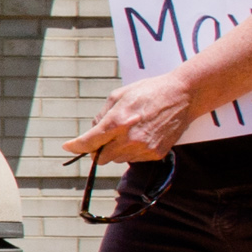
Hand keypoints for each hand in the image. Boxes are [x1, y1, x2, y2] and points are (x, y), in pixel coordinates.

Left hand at [64, 71, 197, 164]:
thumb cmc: (148, 92)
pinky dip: (131, 150)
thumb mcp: (118, 96)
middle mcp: (129, 139)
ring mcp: (144, 148)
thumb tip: (92, 132)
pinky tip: (140, 135)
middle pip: (100, 158)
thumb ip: (101, 116)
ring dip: (115, 150)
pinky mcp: (156, 154)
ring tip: (127, 131)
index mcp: (117, 122)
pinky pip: (134, 159)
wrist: (183, 95)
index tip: (68, 147)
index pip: (89, 143)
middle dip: (96, 150)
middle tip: (100, 139)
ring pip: (117, 159)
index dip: (75, 147)